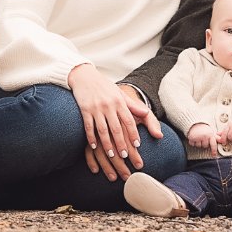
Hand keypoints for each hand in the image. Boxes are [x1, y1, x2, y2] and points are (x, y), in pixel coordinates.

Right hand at [69, 64, 139, 178]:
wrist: (85, 76)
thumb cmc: (105, 87)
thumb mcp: (120, 94)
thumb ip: (132, 105)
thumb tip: (146, 114)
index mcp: (119, 101)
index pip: (128, 120)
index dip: (133, 133)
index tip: (137, 145)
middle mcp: (109, 105)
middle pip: (116, 128)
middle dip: (122, 143)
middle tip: (126, 156)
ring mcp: (96, 108)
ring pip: (103, 129)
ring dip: (107, 144)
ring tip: (111, 155)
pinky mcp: (84, 110)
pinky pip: (88, 126)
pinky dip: (91, 137)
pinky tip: (94, 147)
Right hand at [187, 123, 218, 155]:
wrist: (196, 124)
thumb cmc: (204, 129)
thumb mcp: (211, 133)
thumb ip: (216, 138)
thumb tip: (222, 141)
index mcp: (210, 135)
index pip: (213, 144)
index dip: (214, 150)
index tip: (214, 155)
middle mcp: (204, 136)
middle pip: (205, 146)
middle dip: (204, 143)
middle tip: (203, 138)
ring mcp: (198, 137)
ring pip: (199, 146)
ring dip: (198, 143)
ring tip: (199, 137)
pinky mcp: (191, 138)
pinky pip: (192, 144)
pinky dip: (193, 142)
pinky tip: (194, 138)